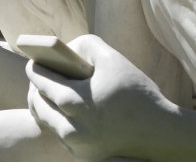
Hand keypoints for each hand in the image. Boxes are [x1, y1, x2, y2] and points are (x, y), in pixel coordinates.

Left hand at [27, 34, 172, 160]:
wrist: (162, 134)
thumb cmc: (138, 93)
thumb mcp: (112, 59)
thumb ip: (85, 45)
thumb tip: (65, 48)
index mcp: (73, 101)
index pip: (39, 79)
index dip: (34, 67)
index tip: (33, 61)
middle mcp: (69, 127)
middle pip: (36, 102)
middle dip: (35, 87)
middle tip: (38, 76)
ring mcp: (75, 145)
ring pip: (46, 121)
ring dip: (44, 105)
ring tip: (47, 92)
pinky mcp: (82, 156)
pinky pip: (60, 135)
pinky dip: (58, 121)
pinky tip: (64, 110)